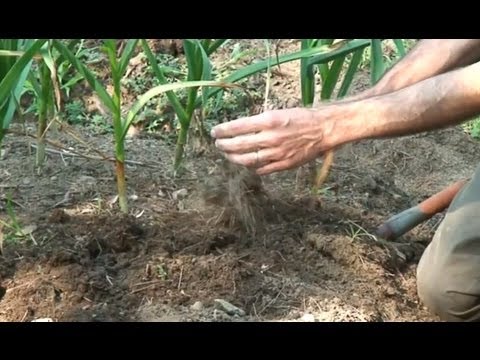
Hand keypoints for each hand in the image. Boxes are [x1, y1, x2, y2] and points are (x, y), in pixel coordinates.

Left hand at [210, 107, 336, 174]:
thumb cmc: (300, 118)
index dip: (223, 131)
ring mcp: (276, 153)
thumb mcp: (277, 112)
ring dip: (234, 158)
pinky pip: (261, 169)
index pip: (237, 127)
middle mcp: (270, 138)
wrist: (323, 130)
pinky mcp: (283, 164)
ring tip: (228, 155)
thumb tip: (240, 129)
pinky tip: (247, 163)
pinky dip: (252, 167)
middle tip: (218, 144)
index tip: (215, 132)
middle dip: (224, 145)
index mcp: (268, 121)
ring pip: (247, 160)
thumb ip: (259, 122)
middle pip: (238, 145)